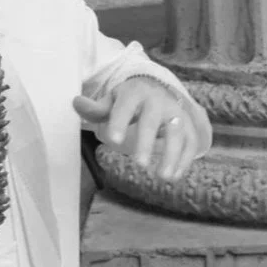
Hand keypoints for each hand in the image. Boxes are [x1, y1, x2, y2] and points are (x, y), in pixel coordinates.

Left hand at [74, 78, 201, 182]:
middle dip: (146, 142)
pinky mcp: (188, 125)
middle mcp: (158, 101)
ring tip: (163, 177)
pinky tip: (174, 176)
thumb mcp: (110, 101)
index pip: (125, 107)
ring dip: (172, 155)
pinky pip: (191, 141)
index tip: (112, 140)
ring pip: (177, 133)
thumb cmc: (127, 101)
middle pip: (152, 122)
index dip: (119, 122)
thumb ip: (95, 109)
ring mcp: (176, 113)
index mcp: (134, 93)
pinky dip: (185, 159)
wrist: (156, 89)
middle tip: (139, 164)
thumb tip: (75, 102)